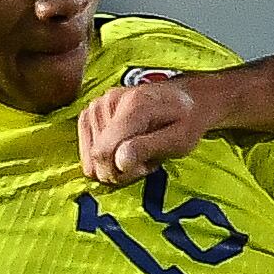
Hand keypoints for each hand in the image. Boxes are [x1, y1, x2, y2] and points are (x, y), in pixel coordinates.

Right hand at [78, 75, 206, 186]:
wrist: (180, 101)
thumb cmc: (185, 121)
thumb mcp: (179, 140)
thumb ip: (148, 149)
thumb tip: (119, 162)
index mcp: (134, 105)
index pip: (104, 152)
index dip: (121, 172)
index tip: (145, 168)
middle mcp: (108, 101)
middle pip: (97, 158)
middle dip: (121, 169)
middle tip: (146, 159)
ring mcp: (95, 106)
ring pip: (91, 158)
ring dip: (115, 163)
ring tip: (139, 150)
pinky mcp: (89, 114)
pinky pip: (88, 153)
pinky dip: (107, 157)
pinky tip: (126, 147)